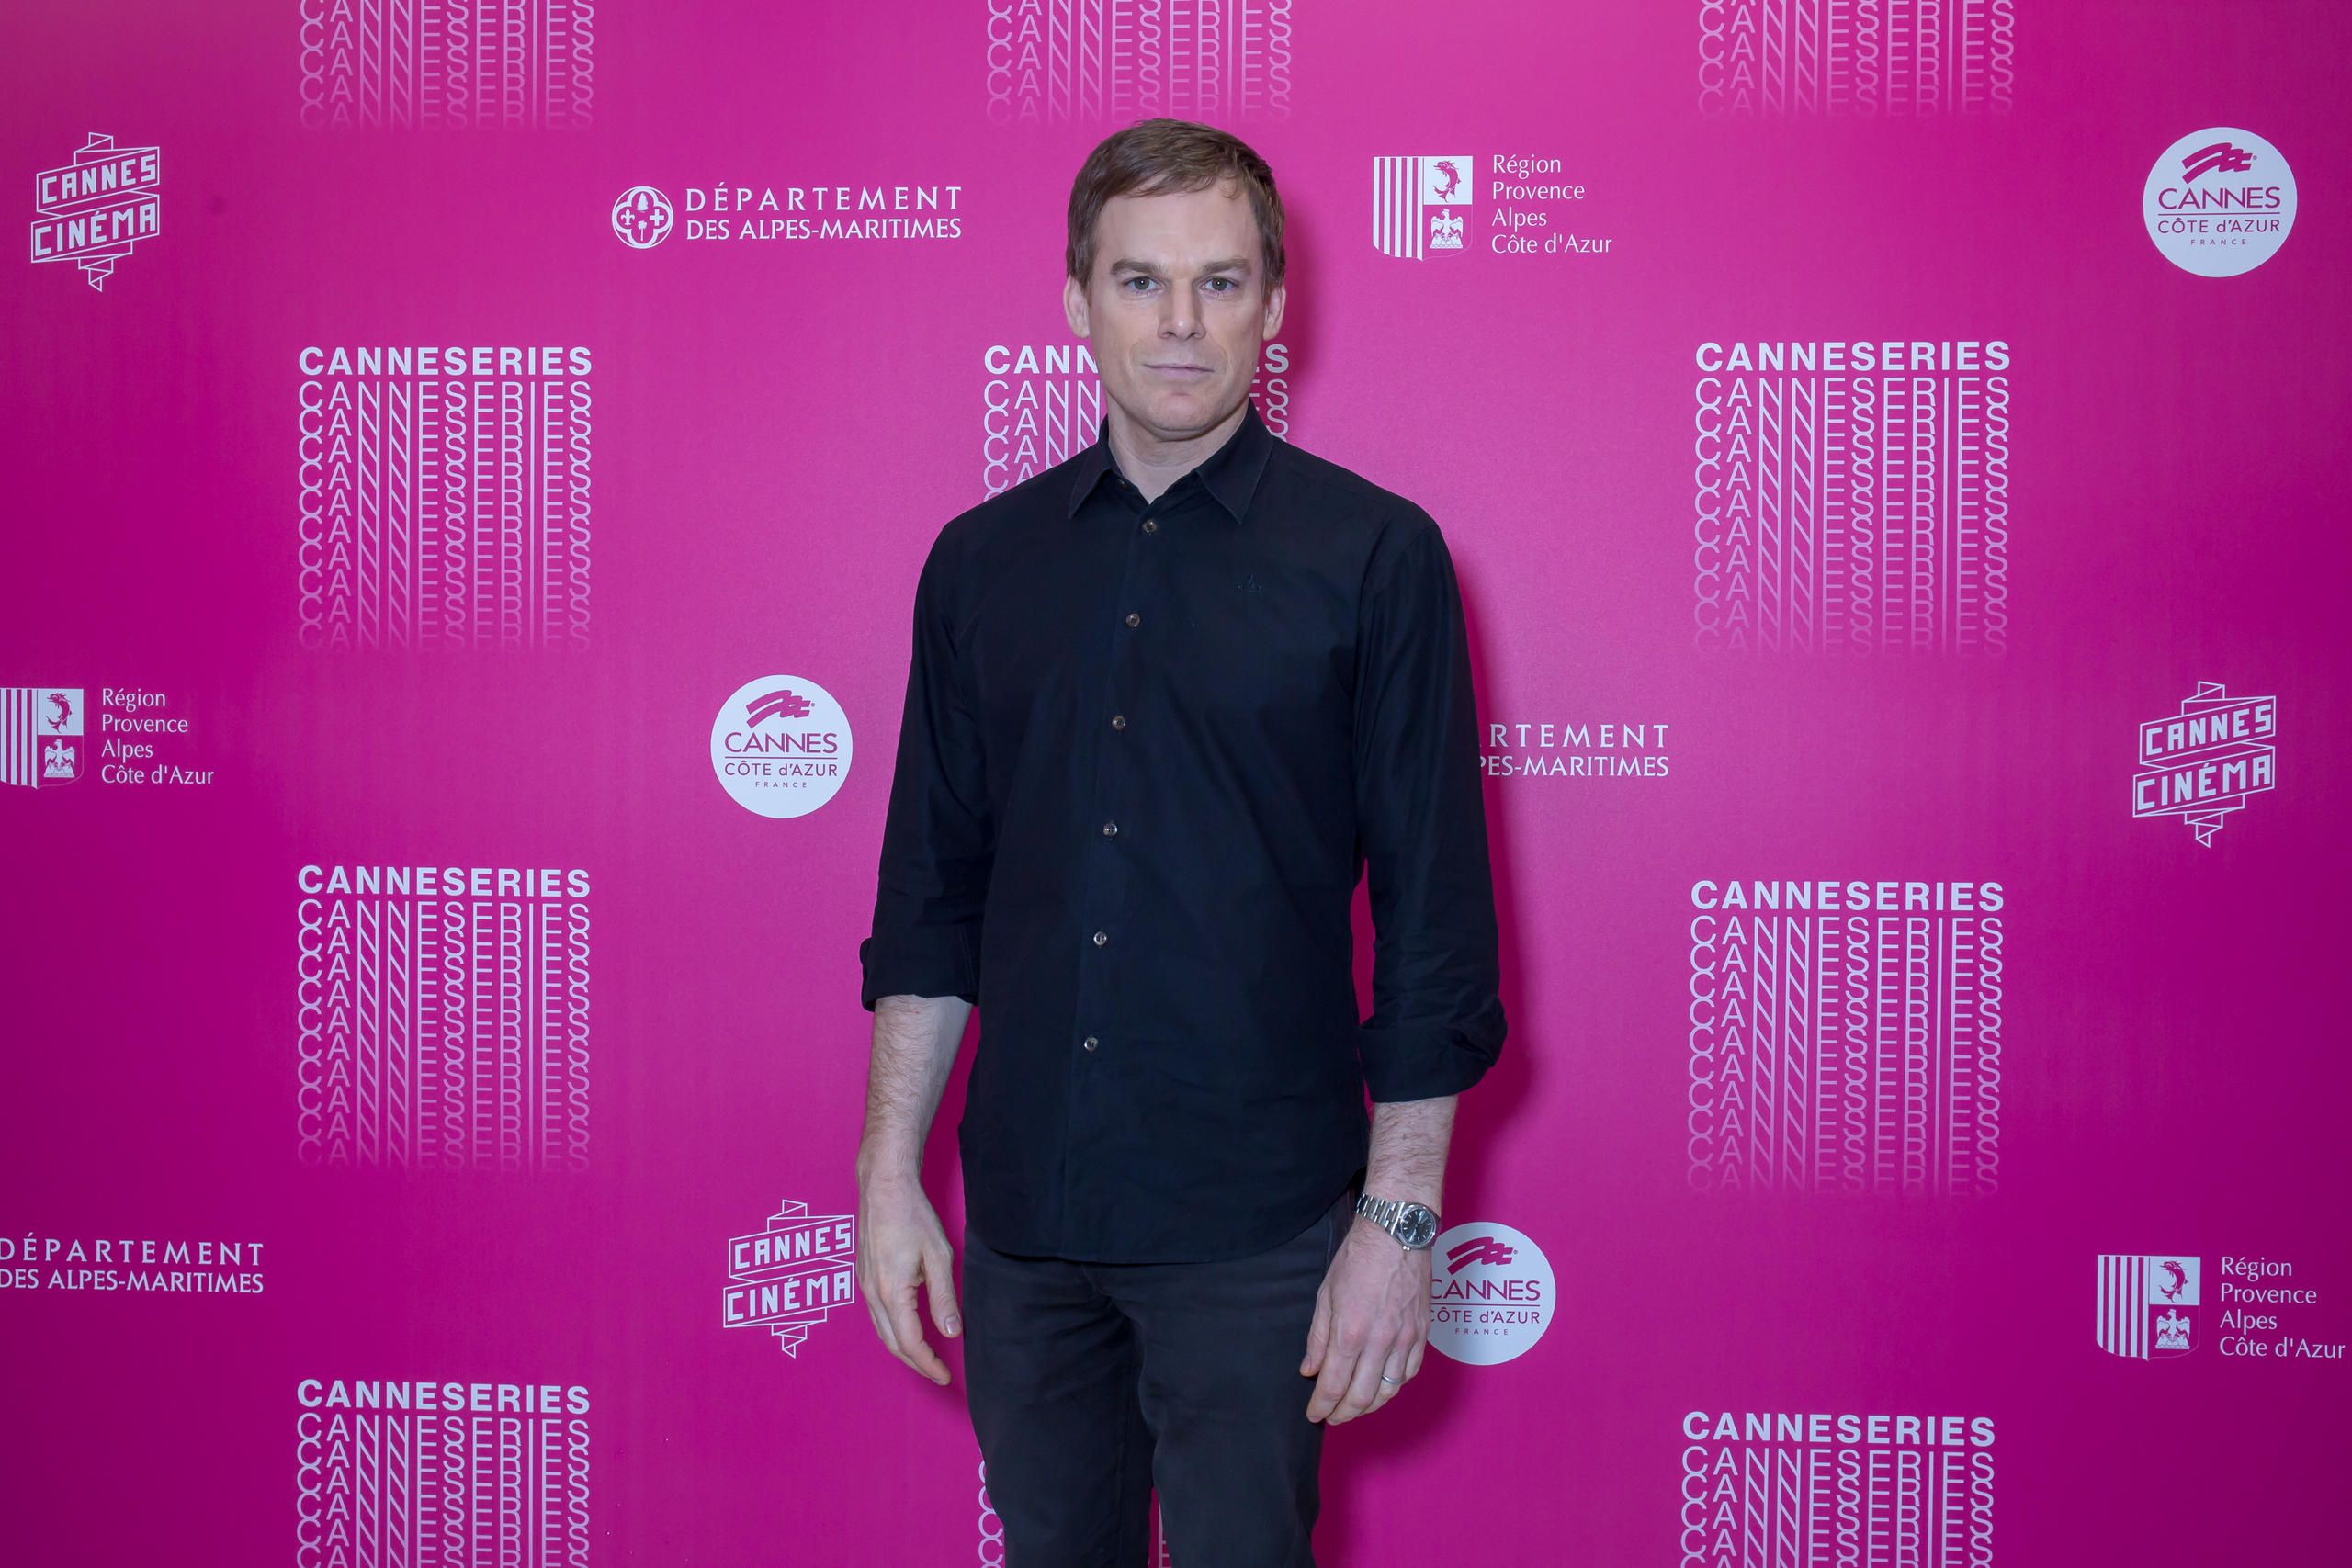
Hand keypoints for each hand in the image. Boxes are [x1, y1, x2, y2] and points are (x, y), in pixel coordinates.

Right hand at [855, 1175, 960, 1385]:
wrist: (883, 1187)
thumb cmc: (912, 1216)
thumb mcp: (939, 1256)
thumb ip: (944, 1298)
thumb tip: (952, 1332)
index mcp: (892, 1292)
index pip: (910, 1343)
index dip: (929, 1363)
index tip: (946, 1375)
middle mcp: (872, 1294)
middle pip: (892, 1343)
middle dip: (916, 1363)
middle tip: (938, 1373)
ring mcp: (864, 1285)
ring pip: (881, 1331)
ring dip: (903, 1349)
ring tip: (926, 1358)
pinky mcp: (863, 1276)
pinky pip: (876, 1316)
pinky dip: (892, 1331)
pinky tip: (906, 1329)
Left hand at [1300, 1214, 1430, 1422]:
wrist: (1397, 1234)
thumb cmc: (1357, 1259)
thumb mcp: (1326, 1295)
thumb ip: (1318, 1338)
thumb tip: (1310, 1369)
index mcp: (1350, 1332)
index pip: (1333, 1385)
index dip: (1321, 1406)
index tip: (1314, 1414)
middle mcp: (1380, 1341)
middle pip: (1361, 1396)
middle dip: (1343, 1413)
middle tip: (1331, 1417)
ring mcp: (1405, 1339)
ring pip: (1389, 1391)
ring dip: (1369, 1406)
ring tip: (1354, 1407)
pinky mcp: (1422, 1334)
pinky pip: (1409, 1373)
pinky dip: (1394, 1387)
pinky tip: (1383, 1387)